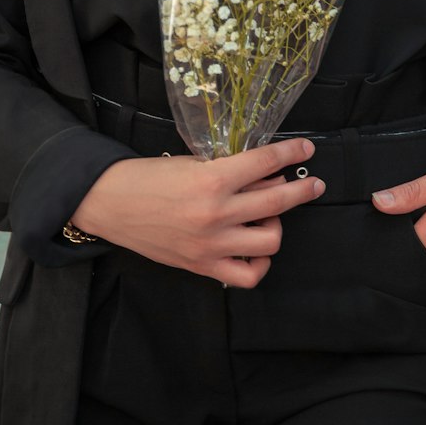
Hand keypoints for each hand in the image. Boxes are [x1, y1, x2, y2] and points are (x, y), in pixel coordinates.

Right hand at [70, 138, 323, 287]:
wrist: (112, 203)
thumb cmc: (150, 177)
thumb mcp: (192, 162)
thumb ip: (230, 169)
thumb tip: (267, 173)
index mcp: (213, 180)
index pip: (266, 163)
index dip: (291, 152)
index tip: (306, 148)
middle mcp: (217, 214)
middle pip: (278, 202)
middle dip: (302, 190)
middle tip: (313, 185)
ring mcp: (212, 244)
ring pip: (270, 240)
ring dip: (276, 224)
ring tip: (266, 215)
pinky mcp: (203, 266)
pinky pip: (247, 275)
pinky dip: (259, 263)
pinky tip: (255, 247)